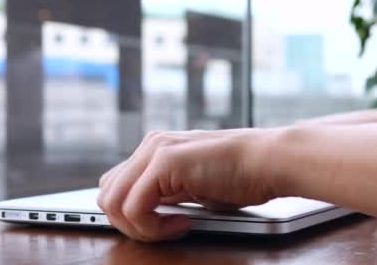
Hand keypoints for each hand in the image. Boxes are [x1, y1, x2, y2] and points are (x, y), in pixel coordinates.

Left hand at [97, 128, 283, 241]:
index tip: (160, 228)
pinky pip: (134, 207)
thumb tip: (150, 215)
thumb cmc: (242, 175)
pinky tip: (183, 223)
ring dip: (139, 227)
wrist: (269, 160)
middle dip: (128, 223)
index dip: (131, 215)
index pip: (116, 186)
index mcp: (156, 148)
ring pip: (113, 201)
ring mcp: (155, 150)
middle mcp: (151, 145)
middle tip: (163, 231)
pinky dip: (153, 226)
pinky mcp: (164, 162)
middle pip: (107, 193)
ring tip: (173, 228)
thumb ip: (168, 194)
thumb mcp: (195, 186)